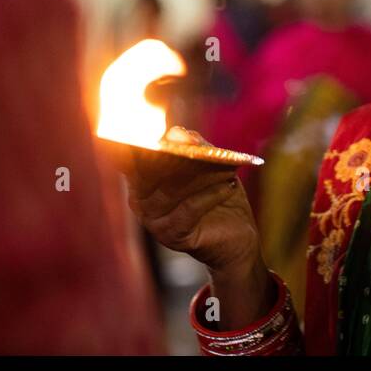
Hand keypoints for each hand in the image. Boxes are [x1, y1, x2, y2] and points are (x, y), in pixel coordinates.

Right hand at [114, 130, 273, 327]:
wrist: (236, 235)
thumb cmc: (218, 194)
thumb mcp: (208, 165)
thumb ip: (193, 146)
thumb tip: (178, 134)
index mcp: (142, 180)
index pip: (133, 159)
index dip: (144, 145)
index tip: (168, 136)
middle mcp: (140, 201)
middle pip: (152, 173)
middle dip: (178, 157)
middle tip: (200, 148)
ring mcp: (153, 221)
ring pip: (172, 191)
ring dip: (201, 176)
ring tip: (225, 167)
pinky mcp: (171, 236)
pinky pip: (189, 209)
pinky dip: (210, 195)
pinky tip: (228, 186)